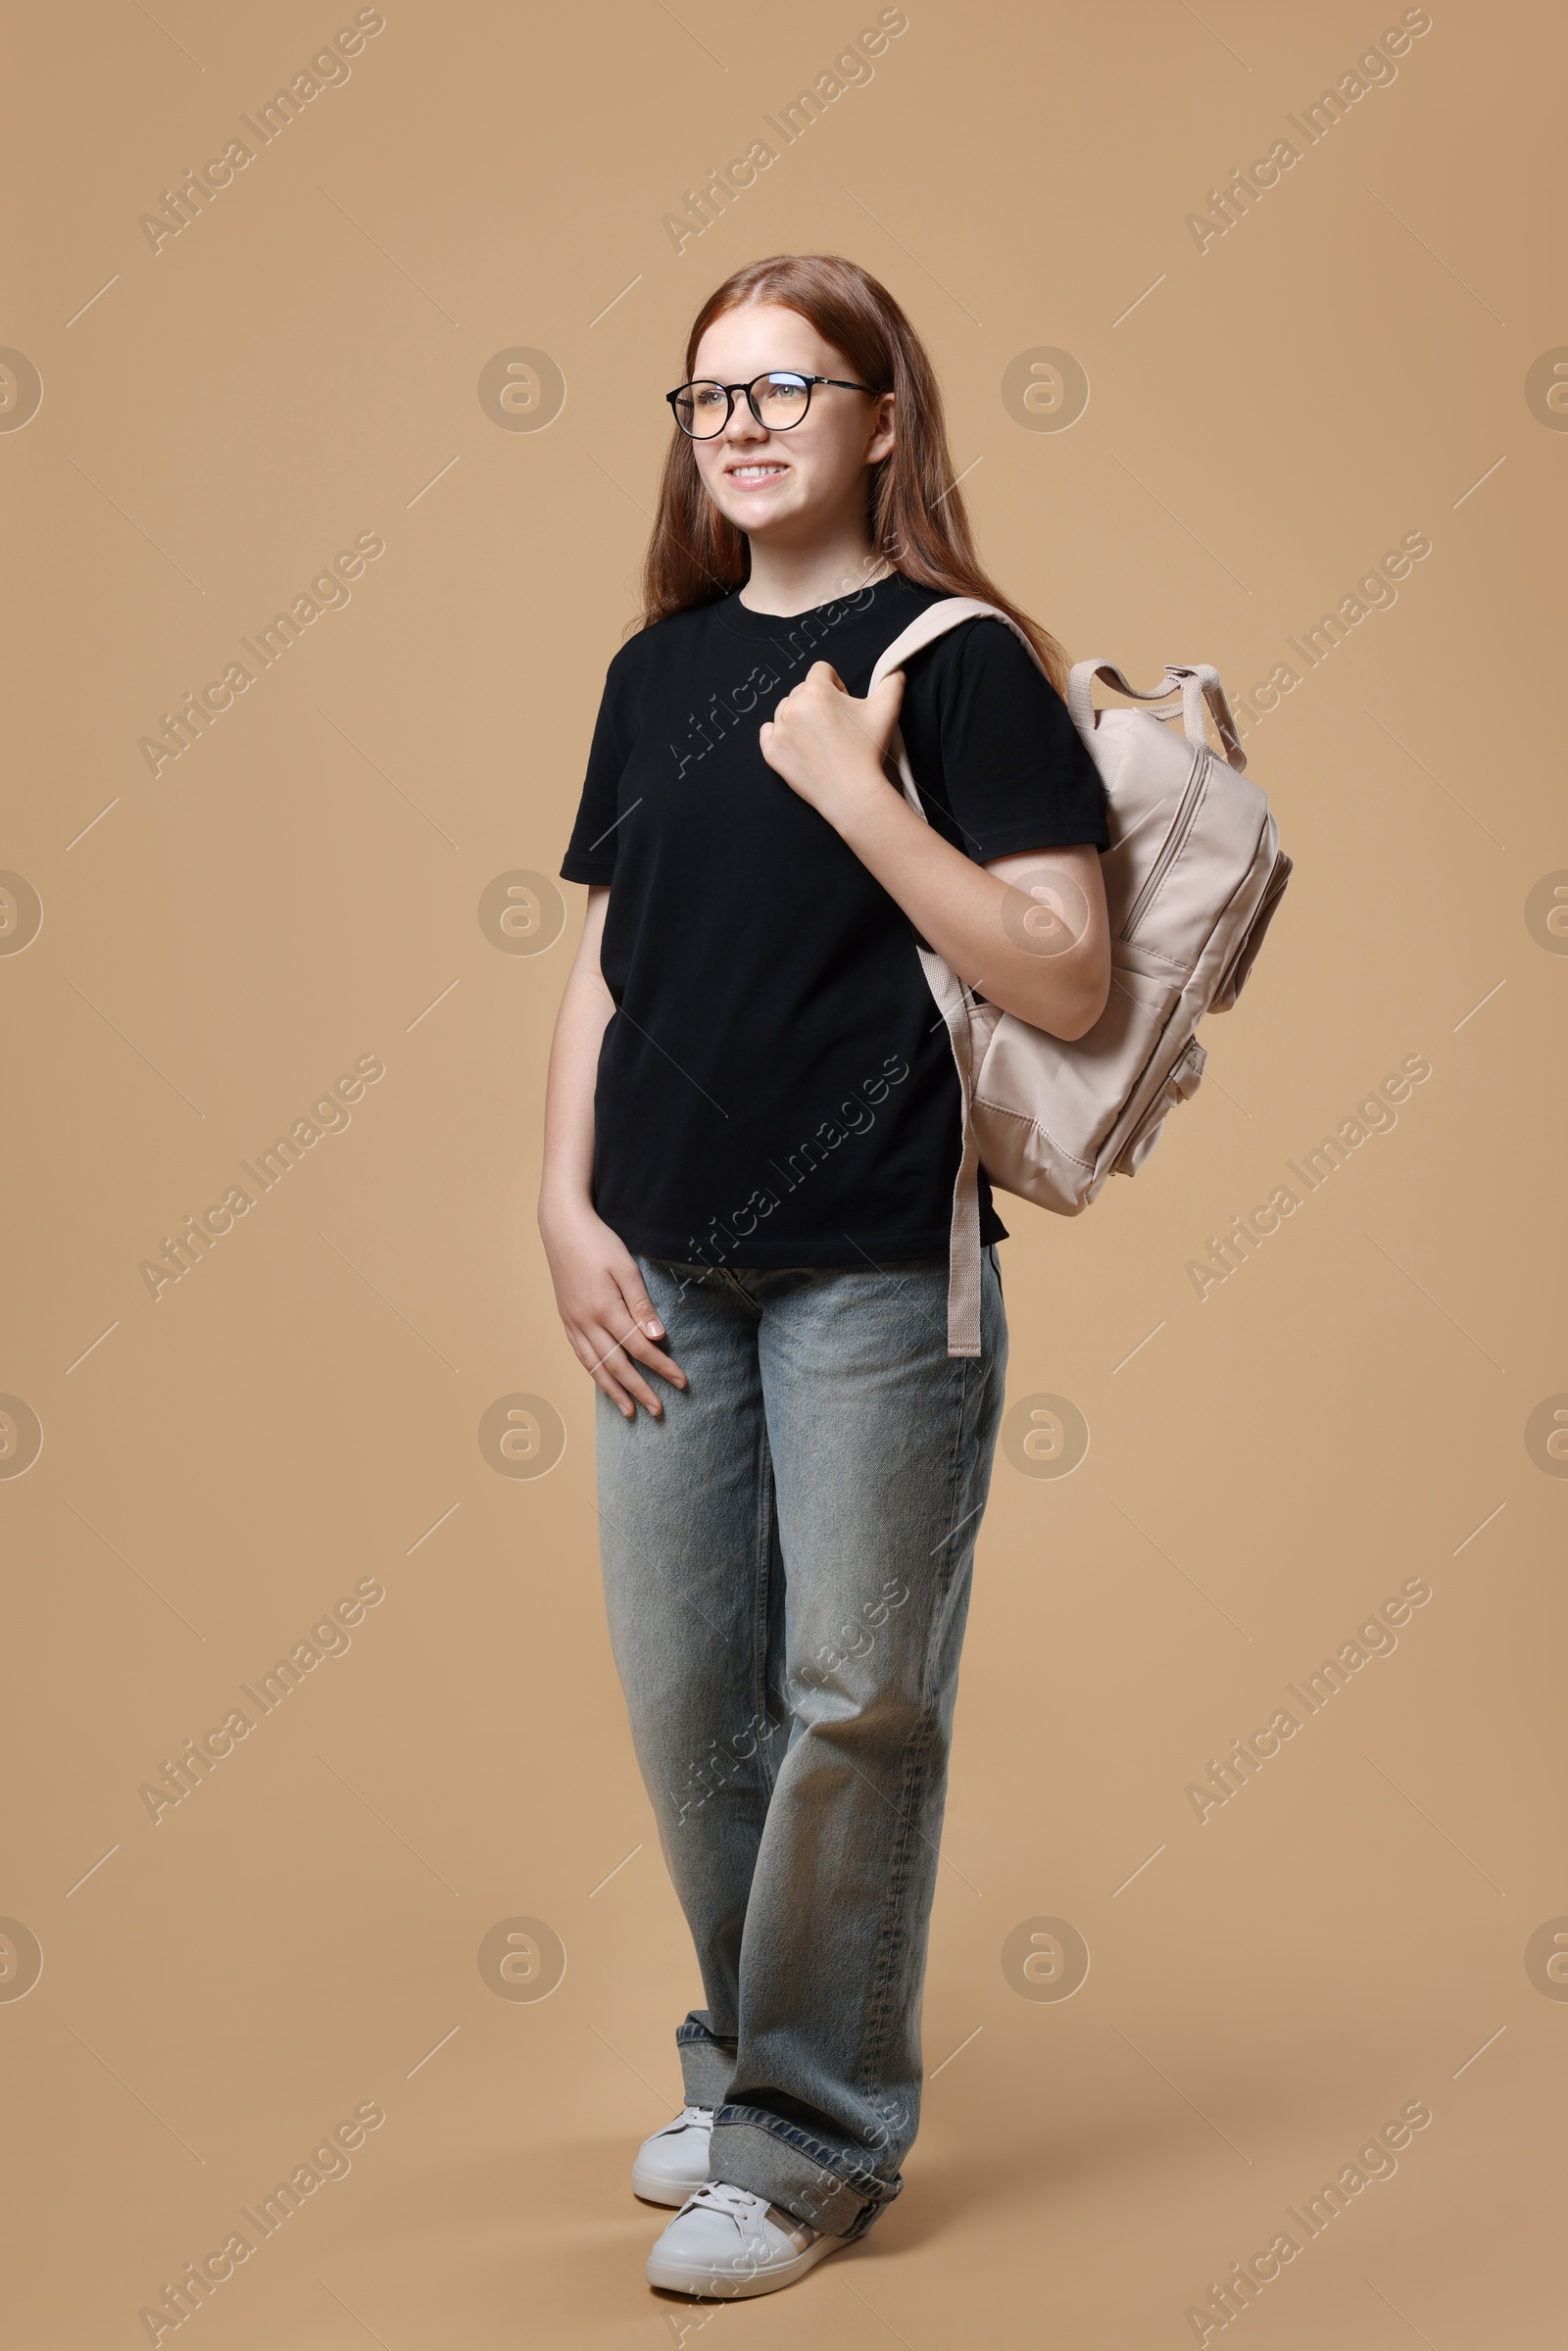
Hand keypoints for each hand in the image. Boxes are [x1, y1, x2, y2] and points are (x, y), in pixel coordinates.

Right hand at [538, 1199, 687, 1418]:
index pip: (640, 1348)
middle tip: (658, 1411)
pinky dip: (594, 1373)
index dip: (662, 1367)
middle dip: (639, 1390)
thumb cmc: (598, 1243)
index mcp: (605, 1309)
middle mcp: (586, 1322)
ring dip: (614, 1391)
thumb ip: (641, 1304)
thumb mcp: (625, 1267)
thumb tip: (658, 1338)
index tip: (681, 1381)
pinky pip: (581, 1354)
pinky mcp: (566, 1319)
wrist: (561, 1228)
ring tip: (629, 1411)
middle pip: (617, 1365)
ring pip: (595, 1366)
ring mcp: (573, 1322)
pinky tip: (604, 1382)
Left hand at [758, 661, 904, 821]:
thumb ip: (892, 682)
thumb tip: (896, 670)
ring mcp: (779, 730)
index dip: (836, 685)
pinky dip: (781, 735)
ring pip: (786, 709)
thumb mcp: (886, 710)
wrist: (852, 794)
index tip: (844, 706)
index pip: (821, 670)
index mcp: (816, 691)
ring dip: (800, 718)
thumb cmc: (867, 751)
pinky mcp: (771, 751)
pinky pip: (768, 731)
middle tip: (835, 726)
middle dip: (817, 702)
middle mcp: (792, 706)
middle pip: (802, 689)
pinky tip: (801, 746)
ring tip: (820, 738)